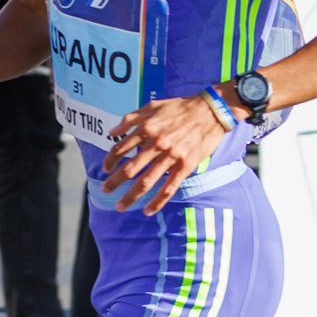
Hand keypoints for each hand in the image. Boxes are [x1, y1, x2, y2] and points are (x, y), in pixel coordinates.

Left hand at [103, 93, 231, 213]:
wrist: (211, 111)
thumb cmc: (181, 107)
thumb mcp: (152, 106)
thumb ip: (130, 118)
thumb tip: (112, 132)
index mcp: (147, 128)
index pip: (121, 148)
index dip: (110, 161)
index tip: (106, 169)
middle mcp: (156, 144)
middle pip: (130, 169)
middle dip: (114, 183)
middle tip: (105, 191)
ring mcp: (171, 157)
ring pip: (146, 182)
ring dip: (130, 196)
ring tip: (120, 206)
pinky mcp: (185, 166)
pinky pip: (168, 188)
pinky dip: (157, 202)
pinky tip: (147, 211)